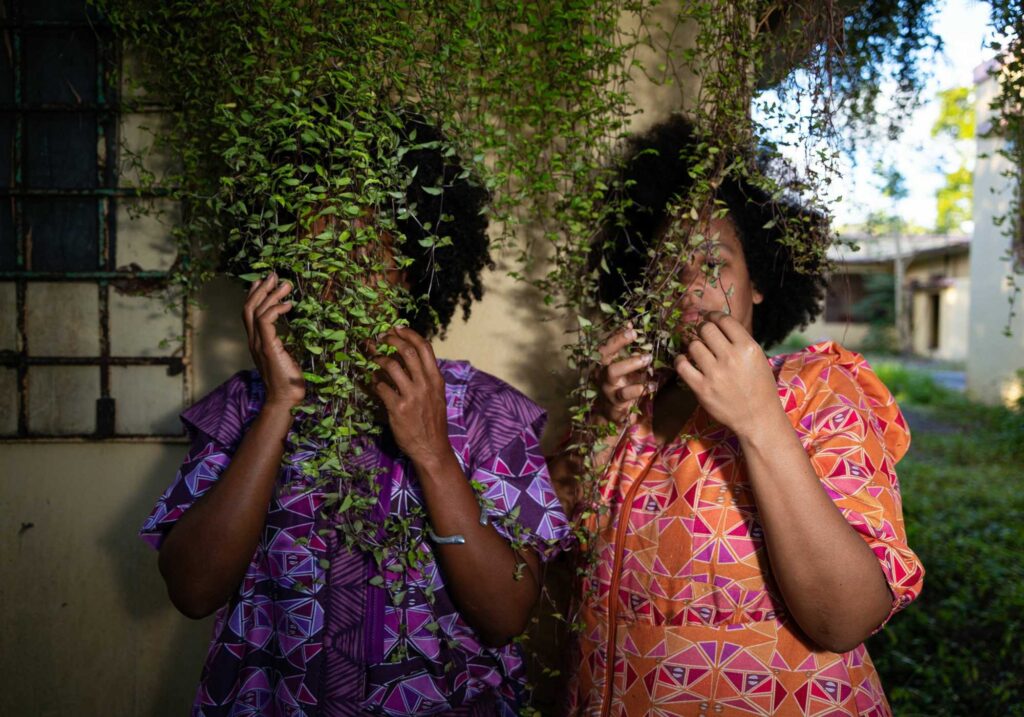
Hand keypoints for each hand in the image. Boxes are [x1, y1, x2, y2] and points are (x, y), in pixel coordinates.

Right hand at [243, 273, 304, 409]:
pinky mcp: (267, 347)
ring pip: (256, 311)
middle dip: (261, 289)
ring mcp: (258, 344)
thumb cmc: (288, 380)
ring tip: (286, 285)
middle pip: (249, 307)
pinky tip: (288, 305)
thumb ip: (282, 343)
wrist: (285, 398)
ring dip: (271, 295)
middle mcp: (253, 340)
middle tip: (275, 275)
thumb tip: (288, 332)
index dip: (255, 295)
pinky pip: (265, 321)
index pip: (249, 313)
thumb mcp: (284, 356)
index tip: (265, 281)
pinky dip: (276, 309)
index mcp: (256, 341)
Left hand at [369, 327, 450, 465]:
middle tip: (380, 338)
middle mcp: (425, 384)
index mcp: (436, 379)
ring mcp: (411, 396)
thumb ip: (426, 378)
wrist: (432, 448)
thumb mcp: (436, 396)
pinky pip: (381, 387)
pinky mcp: (398, 408)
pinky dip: (373, 381)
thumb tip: (407, 359)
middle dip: (391, 340)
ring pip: (391, 366)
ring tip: (372, 357)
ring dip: (378, 358)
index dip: (410, 334)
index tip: (397, 328)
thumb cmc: (432, 422)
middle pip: (407, 351)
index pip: (425, 347)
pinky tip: (371, 380)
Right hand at [594, 324, 655, 424]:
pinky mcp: (615, 403)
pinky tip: (652, 385)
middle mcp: (602, 373)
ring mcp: (608, 388)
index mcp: (604, 364)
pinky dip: (640, 389)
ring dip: (630, 363)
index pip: (606, 345)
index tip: (631, 327)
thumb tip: (630, 323)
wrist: (612, 414)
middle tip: (636, 335)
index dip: (617, 335)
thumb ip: (625, 348)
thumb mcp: (623, 366)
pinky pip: (626, 394)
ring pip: (613, 373)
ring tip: (647, 359)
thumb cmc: (621, 385)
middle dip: (618, 343)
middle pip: (605, 355)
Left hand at [673, 311, 779, 436]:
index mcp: (748, 348)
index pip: (724, 320)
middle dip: (702, 329)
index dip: (714, 316)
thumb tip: (717, 324)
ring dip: (693, 346)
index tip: (709, 318)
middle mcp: (731, 358)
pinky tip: (685, 361)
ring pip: (693, 345)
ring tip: (697, 351)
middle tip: (702, 334)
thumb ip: (739, 342)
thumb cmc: (759, 387)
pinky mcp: (702, 389)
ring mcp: (715, 374)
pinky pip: (682, 366)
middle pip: (706, 329)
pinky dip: (680, 360)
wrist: (757, 418)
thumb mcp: (757, 359)